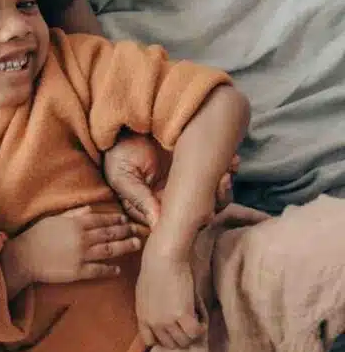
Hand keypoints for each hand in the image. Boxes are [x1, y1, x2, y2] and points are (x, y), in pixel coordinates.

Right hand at [12, 206, 148, 283]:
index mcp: (76, 224)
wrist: (24, 257)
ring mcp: (81, 255)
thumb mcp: (54, 219)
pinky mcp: (78, 271)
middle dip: (126, 232)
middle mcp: (82, 238)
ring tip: (135, 245)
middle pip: (110, 234)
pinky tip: (118, 269)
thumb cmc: (36, 236)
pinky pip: (98, 270)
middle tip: (138, 231)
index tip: (126, 220)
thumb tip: (90, 208)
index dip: (117, 220)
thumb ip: (73, 213)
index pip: (102, 219)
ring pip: (109, 250)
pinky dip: (110, 269)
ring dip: (124, 247)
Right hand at [104, 132, 238, 226]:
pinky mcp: (198, 167)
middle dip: (216, 200)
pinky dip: (228, 168)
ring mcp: (187, 184)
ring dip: (225, 187)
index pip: (177, 223)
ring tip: (228, 171)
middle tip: (222, 182)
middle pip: (200, 213)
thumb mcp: (123, 178)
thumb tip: (158, 226)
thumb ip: (140, 200)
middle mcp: (173, 200)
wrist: (129, 125)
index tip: (206, 211)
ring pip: (214, 197)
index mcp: (155, 208)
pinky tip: (232, 160)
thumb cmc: (120, 153)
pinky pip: (219, 174)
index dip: (193, 219)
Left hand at [135, 244, 203, 347]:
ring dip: (192, 332)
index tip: (172, 328)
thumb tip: (161, 313)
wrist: (162, 258)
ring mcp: (167, 321)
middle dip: (180, 336)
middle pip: (169, 344)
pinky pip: (195, 332)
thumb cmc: (154, 268)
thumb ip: (151, 307)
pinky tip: (201, 316)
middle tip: (187, 322)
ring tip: (195, 317)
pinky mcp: (182, 315)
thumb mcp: (145, 292)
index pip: (150, 341)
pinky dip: (201, 327)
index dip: (163, 337)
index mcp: (141, 316)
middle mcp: (153, 322)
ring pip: (184, 341)